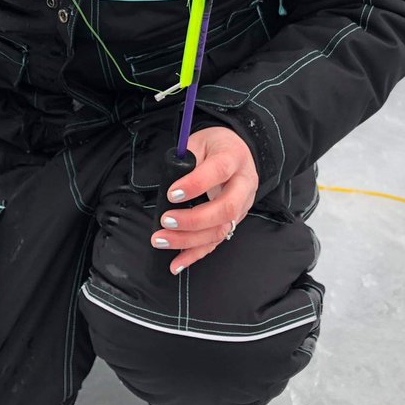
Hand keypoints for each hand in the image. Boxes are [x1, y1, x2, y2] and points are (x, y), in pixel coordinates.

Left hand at [151, 126, 258, 273]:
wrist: (237, 152)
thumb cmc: (214, 146)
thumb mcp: (199, 142)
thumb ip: (186, 159)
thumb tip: (170, 183)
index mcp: (234, 158)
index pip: (219, 171)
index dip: (195, 184)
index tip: (171, 194)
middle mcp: (243, 184)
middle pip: (226, 208)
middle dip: (193, 220)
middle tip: (166, 221)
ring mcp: (242, 206)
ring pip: (221, 230)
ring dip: (189, 241)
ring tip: (161, 240)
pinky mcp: (234, 222)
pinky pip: (216, 242)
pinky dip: (195, 254)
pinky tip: (176, 263)